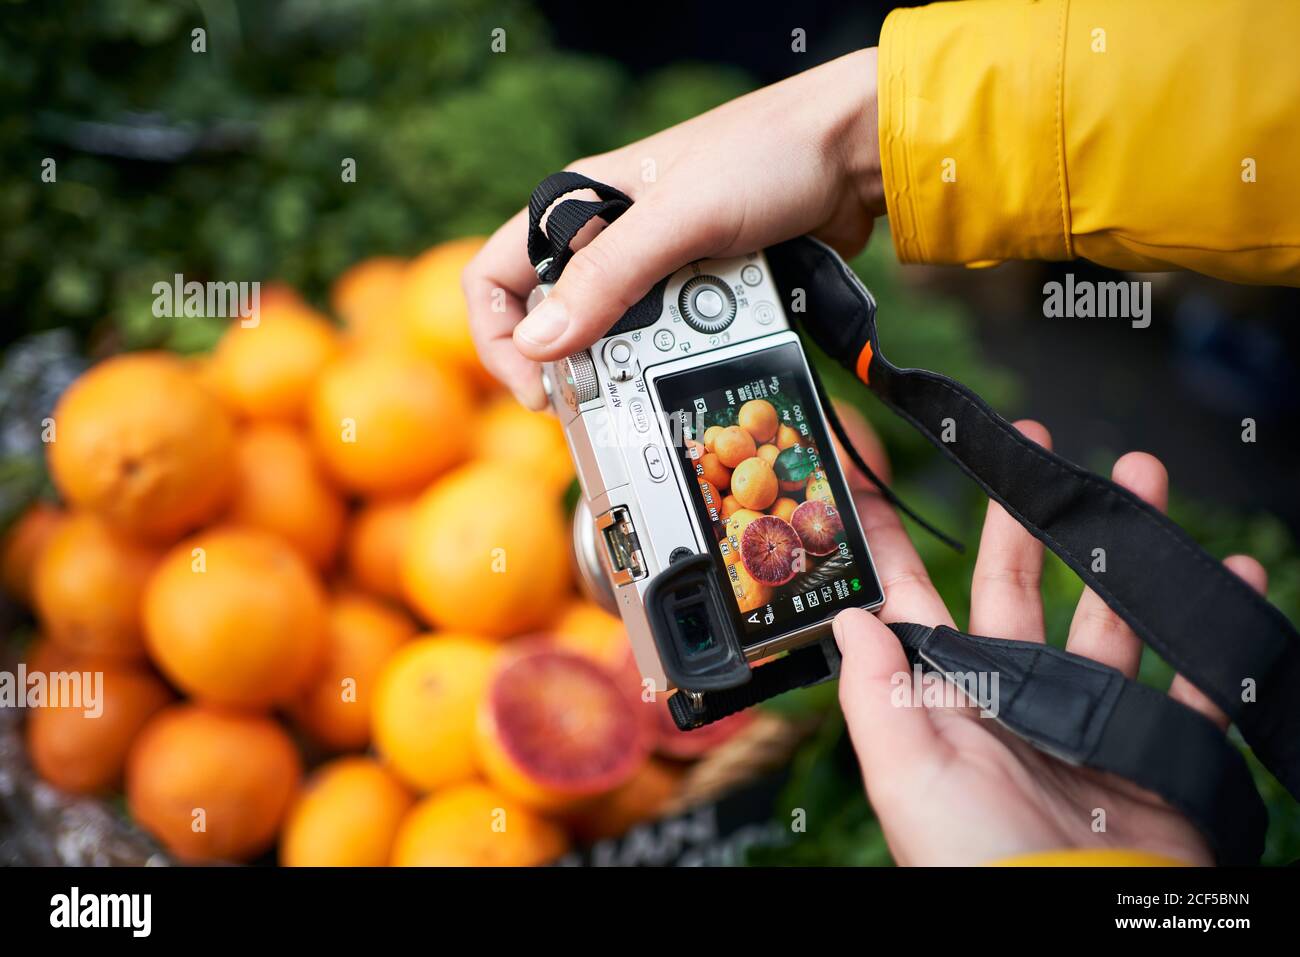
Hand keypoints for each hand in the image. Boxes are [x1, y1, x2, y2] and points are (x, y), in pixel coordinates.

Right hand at [462, 49, 883, 408]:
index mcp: (580, 203)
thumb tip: (540, 345)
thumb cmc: (768, 156)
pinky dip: (686, 353)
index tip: (538, 388)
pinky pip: (671, 340)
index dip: (501, 338)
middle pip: (555, 322)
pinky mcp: (699, 289)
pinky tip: (714, 347)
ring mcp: (655, 266)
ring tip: (677, 361)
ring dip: (641, 360)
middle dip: (577, 363)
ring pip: (616, 339)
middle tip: (605, 401)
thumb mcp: (680, 218)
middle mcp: (607, 236)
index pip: (496, 276)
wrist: (855, 155)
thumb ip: (609, 278)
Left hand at [835, 417, 1267, 865]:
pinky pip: (1190, 677)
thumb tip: (847, 616)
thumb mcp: (907, 774)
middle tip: (1035, 446)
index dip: (891, 535)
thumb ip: (875, 692)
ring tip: (1142, 478)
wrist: (1081, 925)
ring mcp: (1083, 718)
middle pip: (1013, 583)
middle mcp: (1011, 696)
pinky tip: (1224, 578)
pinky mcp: (1151, 748)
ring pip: (1105, 613)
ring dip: (1124, 548)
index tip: (881, 472)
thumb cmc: (975, 863)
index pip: (910, 596)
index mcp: (944, 697)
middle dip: (1022, 514)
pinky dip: (1211, 630)